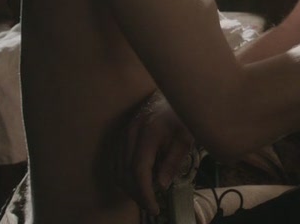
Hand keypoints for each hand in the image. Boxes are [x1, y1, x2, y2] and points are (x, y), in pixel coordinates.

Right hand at [115, 90, 195, 214]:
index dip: (144, 192)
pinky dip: (121, 174)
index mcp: (148, 134)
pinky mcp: (122, 132)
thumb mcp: (185, 139)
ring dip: (128, 186)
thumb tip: (161, 185)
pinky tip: (133, 181)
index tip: (154, 207)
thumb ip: (172, 162)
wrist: (173, 92)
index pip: (139, 170)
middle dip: (137, 193)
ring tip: (144, 195)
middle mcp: (131, 133)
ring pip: (117, 167)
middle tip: (151, 205)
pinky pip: (114, 159)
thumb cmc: (181, 115)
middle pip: (125, 172)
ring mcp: (124, 132)